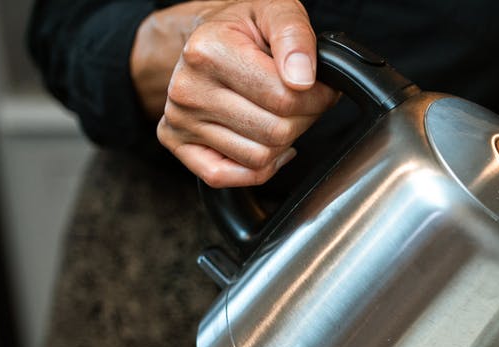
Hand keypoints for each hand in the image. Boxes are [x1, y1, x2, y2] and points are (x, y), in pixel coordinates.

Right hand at [133, 0, 337, 186]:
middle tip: (304, 102)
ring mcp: (179, 118)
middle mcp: (187, 88)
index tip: (322, 88)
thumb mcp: (276, 11)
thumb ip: (294, 36)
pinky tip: (266, 144)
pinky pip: (223, 177)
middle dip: (303, 120)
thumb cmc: (244, 28)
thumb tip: (302, 79)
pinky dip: (255, 169)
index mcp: (208, 51)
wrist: (204, 37)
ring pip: (257, 159)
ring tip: (282, 116)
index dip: (318, 98)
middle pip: (275, 133)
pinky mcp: (176, 142)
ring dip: (283, 143)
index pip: (285, 98)